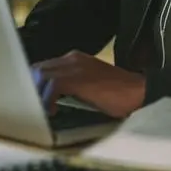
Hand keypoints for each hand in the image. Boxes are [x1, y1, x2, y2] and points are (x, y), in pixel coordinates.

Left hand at [31, 51, 145, 117]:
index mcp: (75, 58)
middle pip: (38, 68)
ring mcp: (76, 66)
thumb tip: (50, 97)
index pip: (44, 66)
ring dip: (37, 95)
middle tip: (31, 107)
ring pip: (42, 75)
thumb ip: (71, 84)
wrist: (139, 92)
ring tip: (40, 111)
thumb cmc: (117, 93)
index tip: (31, 98)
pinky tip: (52, 111)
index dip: (34, 82)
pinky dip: (48, 99)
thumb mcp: (90, 84)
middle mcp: (73, 58)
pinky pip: (53, 85)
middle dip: (31, 88)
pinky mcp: (79, 78)